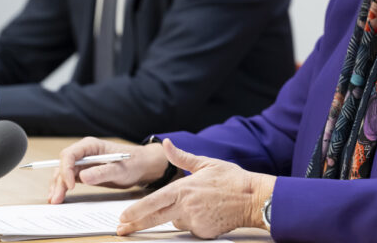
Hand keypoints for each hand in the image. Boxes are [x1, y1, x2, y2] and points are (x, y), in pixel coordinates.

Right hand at [48, 137, 170, 204]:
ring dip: (57, 186)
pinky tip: (59, 197)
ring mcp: (83, 162)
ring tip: (54, 201)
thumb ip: (102, 172)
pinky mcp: (85, 172)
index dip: (66, 170)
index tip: (71, 185)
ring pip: (64, 173)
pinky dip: (63, 188)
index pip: (70, 155)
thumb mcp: (120, 169)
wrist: (142, 166)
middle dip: (59, 182)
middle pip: (64, 165)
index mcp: (91, 146)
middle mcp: (84, 152)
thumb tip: (82, 177)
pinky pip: (70, 179)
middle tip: (56, 199)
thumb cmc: (133, 163)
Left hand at [117, 139, 275, 238]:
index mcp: (184, 189)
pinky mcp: (204, 233)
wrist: (254, 198)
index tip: (123, 217)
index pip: (153, 202)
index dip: (136, 211)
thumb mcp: (205, 162)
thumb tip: (167, 144)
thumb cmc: (232, 179)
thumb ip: (181, 157)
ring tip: (201, 203)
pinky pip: (191, 228)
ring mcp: (195, 221)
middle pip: (155, 218)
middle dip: (136, 224)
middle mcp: (186, 207)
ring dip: (179, 215)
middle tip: (123, 229)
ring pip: (176, 221)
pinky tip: (208, 212)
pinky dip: (194, 222)